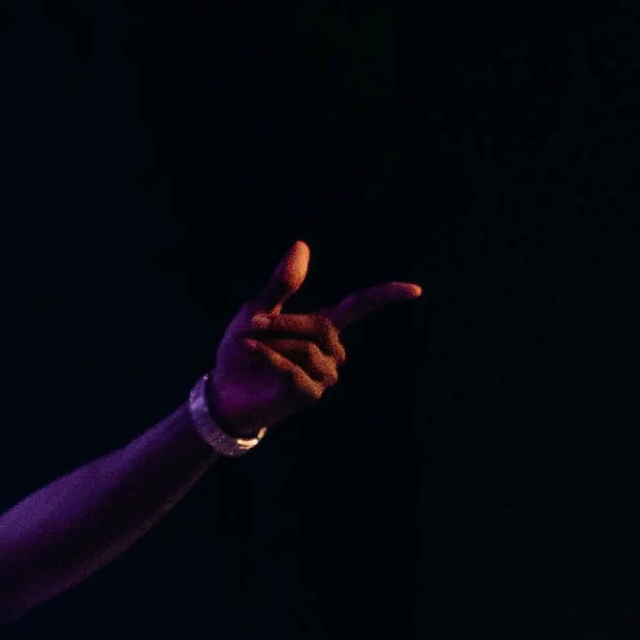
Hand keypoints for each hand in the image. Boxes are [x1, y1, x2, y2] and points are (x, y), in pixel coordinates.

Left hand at [205, 240, 420, 441]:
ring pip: (308, 348)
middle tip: (254, 324)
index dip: (385, 296)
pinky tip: (251, 352)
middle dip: (286, 322)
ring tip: (252, 346)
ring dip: (274, 343)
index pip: (360, 307)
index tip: (415, 290)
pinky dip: (270, 358)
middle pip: (324, 326)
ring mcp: (323, 375)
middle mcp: (330, 351)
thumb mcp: (258, 310)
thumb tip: (303, 245)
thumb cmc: (243, 349)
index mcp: (322, 327)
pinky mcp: (309, 395)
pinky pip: (295, 371)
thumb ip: (282, 284)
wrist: (224, 390)